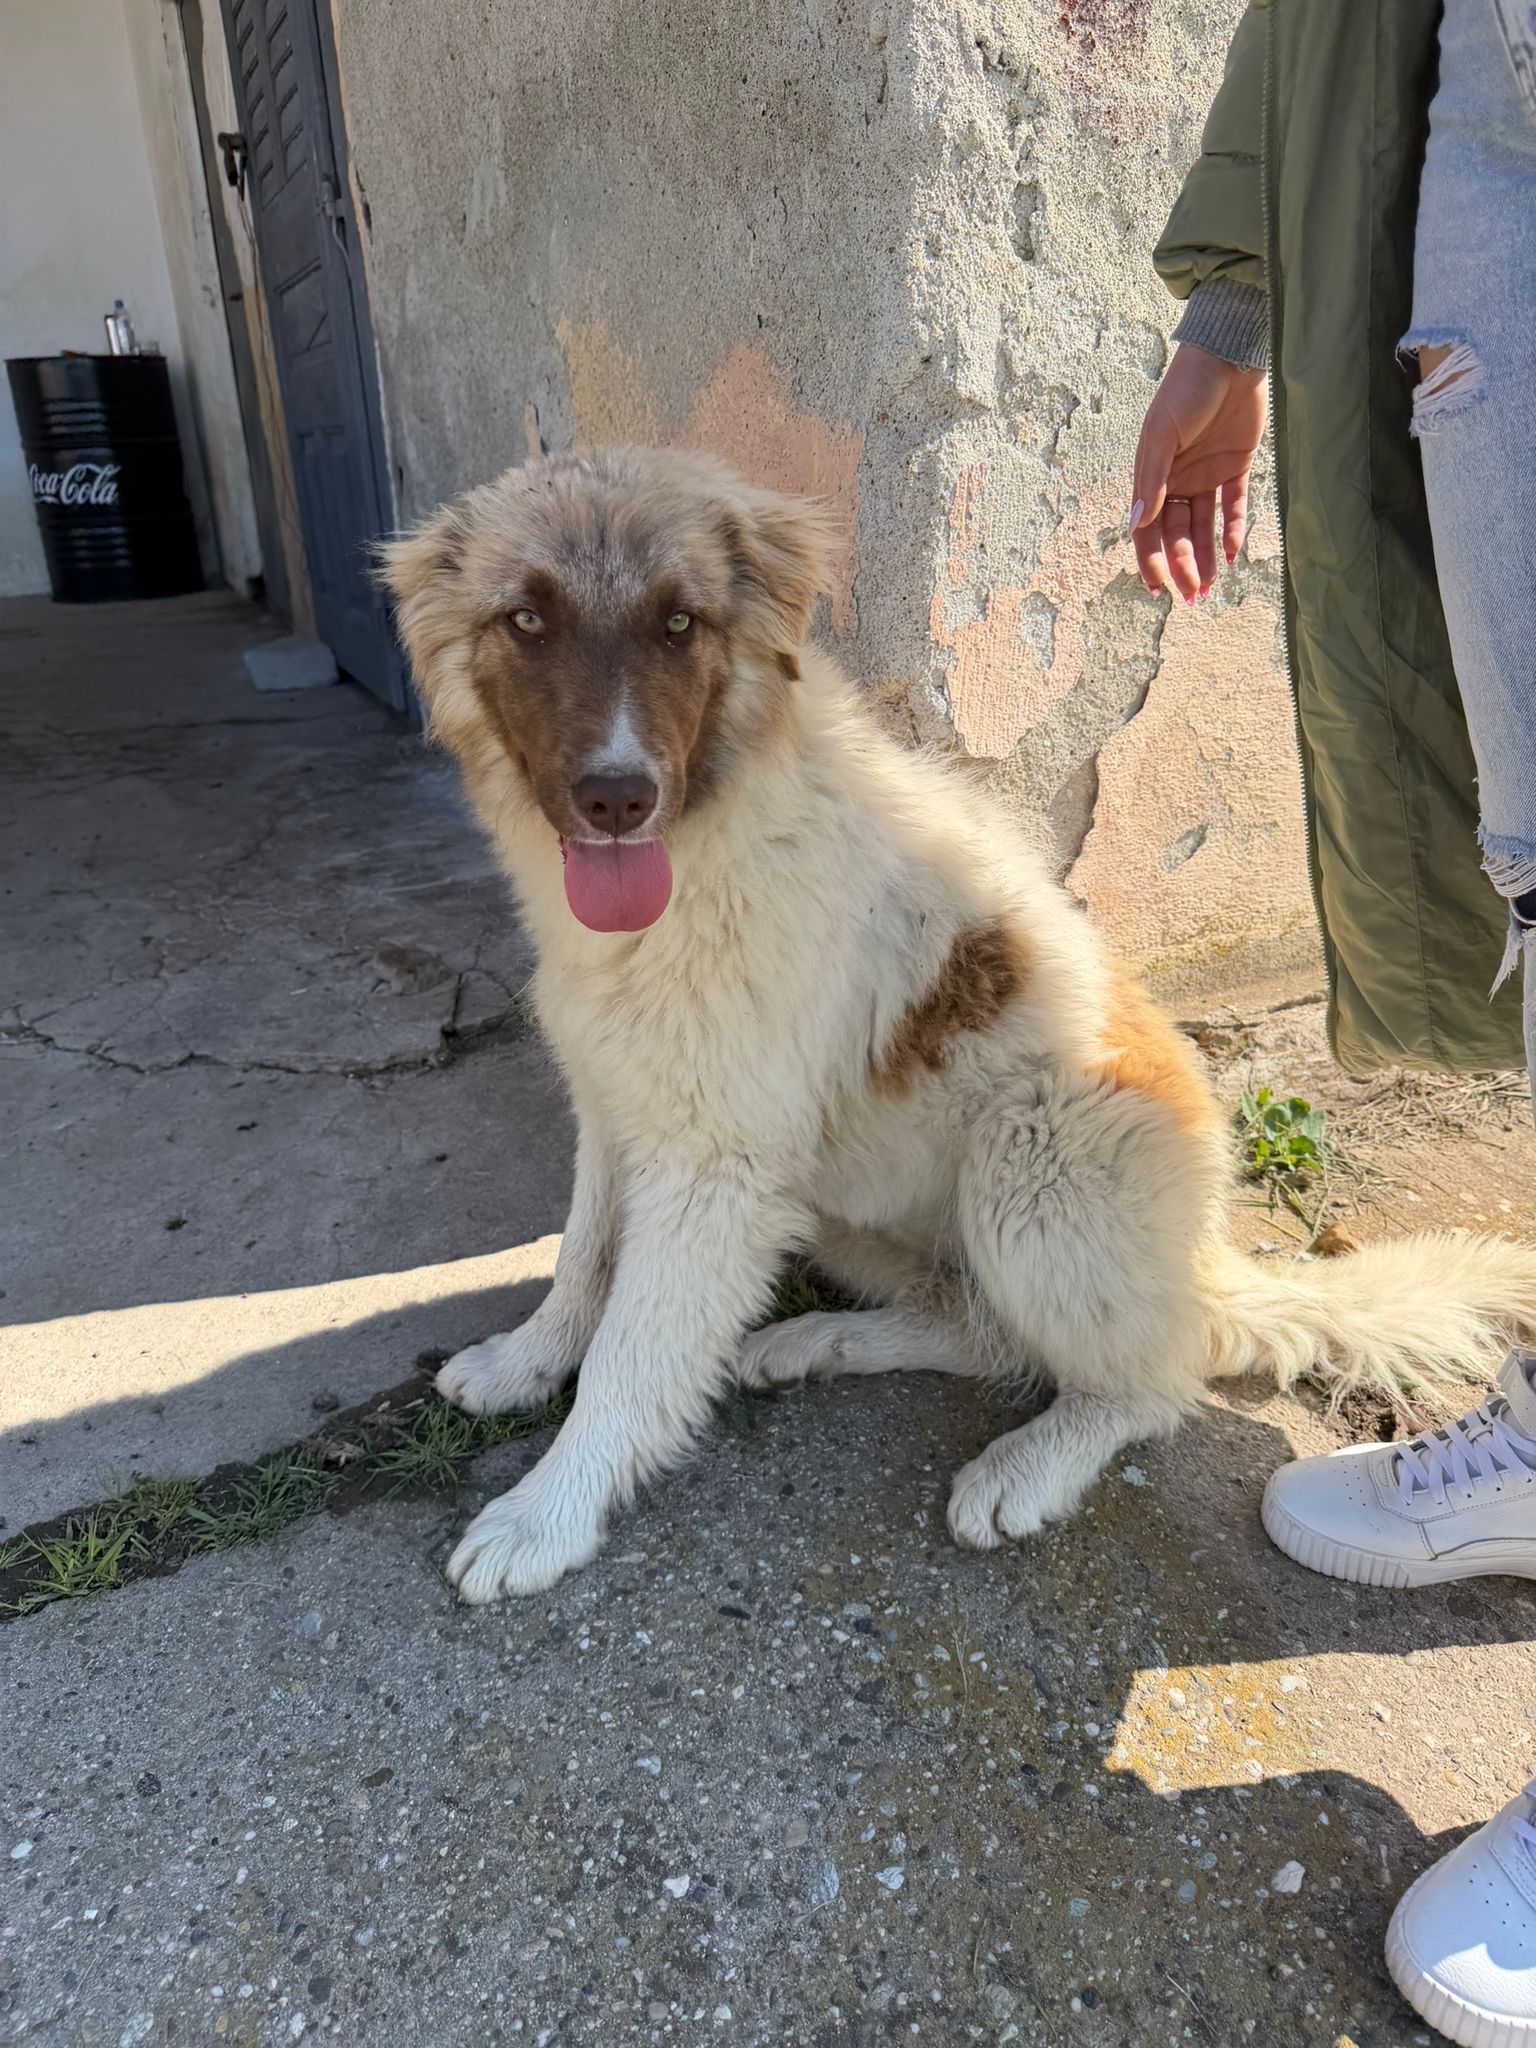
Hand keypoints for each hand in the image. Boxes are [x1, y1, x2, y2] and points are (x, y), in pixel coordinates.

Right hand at [1129, 343, 1267, 600]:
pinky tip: (1230, 553)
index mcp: (1153, 474)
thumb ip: (1152, 480)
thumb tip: (1136, 525)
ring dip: (1204, 556)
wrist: (1229, 355)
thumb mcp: (1163, 434)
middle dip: (1181, 565)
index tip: (1156, 588)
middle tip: (1192, 595)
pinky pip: (1233, 505)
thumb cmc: (1186, 390)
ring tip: (1209, 587)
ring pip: (1203, 526)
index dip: (1149, 558)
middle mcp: (1177, 479)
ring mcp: (1206, 474)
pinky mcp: (1237, 466)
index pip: (1147, 527)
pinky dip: (1232, 529)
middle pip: (1176, 533)